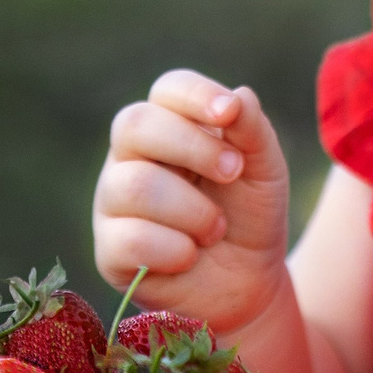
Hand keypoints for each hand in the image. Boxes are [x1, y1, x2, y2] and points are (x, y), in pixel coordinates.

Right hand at [93, 71, 293, 334]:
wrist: (248, 282)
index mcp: (170, 125)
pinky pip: (130, 239)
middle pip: (134, 124)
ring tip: (217, 229)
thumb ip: (252, 131)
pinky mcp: (109, 250)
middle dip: (192, 147)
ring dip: (193, 210)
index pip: (167, 89)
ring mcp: (114, 201)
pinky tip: (190, 257)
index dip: (195, 95)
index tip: (229, 113)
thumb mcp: (264, 170)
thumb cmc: (250, 215)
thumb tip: (239, 95)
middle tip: (233, 172)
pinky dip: (175, 250)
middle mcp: (132, 156)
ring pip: (134, 185)